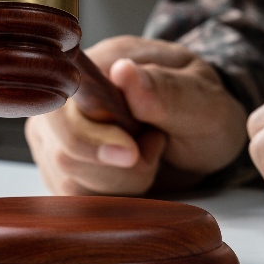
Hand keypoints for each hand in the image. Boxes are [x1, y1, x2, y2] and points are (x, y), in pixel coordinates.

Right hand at [25, 36, 247, 195]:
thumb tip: (123, 72)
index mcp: (98, 65)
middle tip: (156, 146)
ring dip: (121, 182)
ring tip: (149, 153)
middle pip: (64, 151)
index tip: (132, 152)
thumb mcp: (203, 99)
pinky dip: (113, 195)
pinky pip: (75, 199)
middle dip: (118, 167)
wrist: (204, 137)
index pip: (62, 103)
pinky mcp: (63, 170)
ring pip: (71, 181)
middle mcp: (67, 101)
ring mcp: (59, 137)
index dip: (89, 136)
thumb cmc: (204, 110)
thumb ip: (167, 89)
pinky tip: (135, 174)